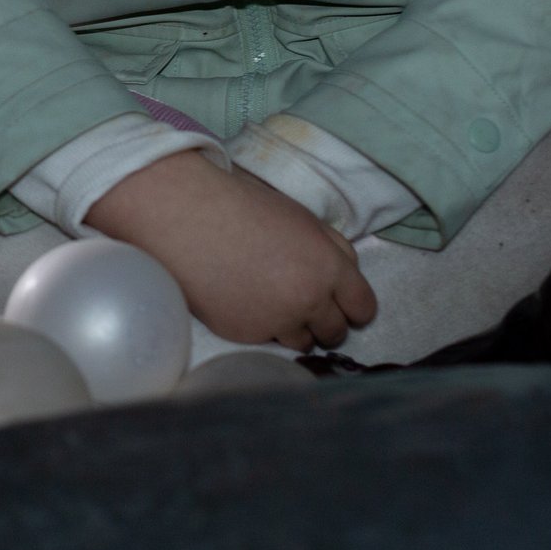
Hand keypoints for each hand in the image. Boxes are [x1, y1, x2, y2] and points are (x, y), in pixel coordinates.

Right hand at [84, 150, 377, 349]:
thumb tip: (347, 274)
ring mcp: (277, 321)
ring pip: (304, 343)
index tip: (344, 305)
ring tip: (272, 302)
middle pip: (336, 332)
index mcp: (329, 267)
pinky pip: (268, 340)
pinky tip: (245, 300)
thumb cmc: (243, 206)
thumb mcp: (301, 218)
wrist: (186, 217)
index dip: (355, 307)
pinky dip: (262, 326)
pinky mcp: (246, 335)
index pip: (364, 308)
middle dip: (326, 320)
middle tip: (303, 301)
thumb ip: (333, 249)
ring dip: (295, 328)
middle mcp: (309, 300)